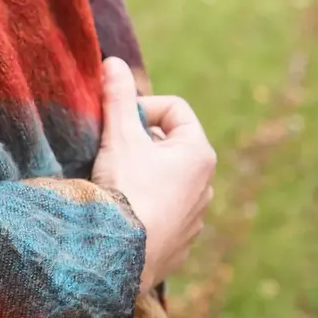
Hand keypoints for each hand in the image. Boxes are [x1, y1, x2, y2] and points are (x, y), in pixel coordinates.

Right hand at [93, 58, 216, 292]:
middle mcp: (206, 184)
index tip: (118, 122)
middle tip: (111, 151)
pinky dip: (144, 203)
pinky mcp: (180, 242)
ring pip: (166, 179)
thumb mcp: (120, 136)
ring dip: (142, 173)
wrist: (122, 255)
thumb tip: (112, 62)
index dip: (143, 107)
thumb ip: (118, 97)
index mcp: (198, 153)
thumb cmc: (127, 189)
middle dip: (139, 142)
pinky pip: (162, 211)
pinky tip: (122, 211)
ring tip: (114, 182)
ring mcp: (195, 216)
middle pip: (169, 144)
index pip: (174, 109)